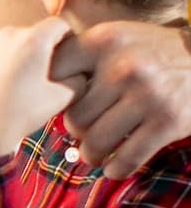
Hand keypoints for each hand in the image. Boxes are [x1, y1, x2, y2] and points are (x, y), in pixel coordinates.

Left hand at [0, 19, 74, 170]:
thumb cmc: (20, 116)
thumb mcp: (62, 98)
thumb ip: (79, 77)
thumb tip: (81, 69)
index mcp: (33, 40)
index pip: (58, 25)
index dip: (66, 38)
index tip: (65, 54)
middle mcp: (4, 33)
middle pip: (30, 34)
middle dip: (37, 49)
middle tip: (38, 75)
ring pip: (5, 42)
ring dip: (12, 55)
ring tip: (12, 84)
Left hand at [50, 20, 190, 177]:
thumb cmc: (152, 51)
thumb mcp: (118, 38)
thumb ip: (82, 55)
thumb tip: (38, 85)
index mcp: (104, 41)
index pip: (54, 73)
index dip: (51, 93)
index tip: (57, 103)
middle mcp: (123, 67)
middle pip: (73, 117)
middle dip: (76, 129)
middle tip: (83, 132)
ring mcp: (147, 95)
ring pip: (94, 142)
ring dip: (91, 154)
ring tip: (93, 153)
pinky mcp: (168, 122)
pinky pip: (126, 159)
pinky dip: (116, 169)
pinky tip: (113, 168)